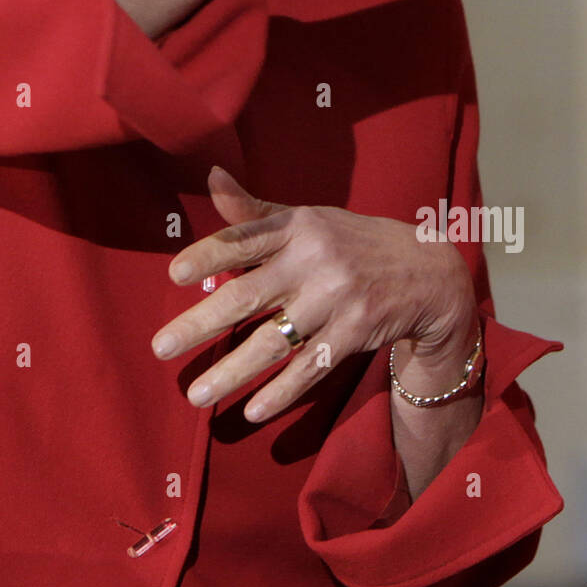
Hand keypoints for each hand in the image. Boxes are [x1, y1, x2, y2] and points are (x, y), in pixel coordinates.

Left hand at [151, 166, 476, 422]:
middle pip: (247, 296)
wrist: (427, 271)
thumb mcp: (308, 220)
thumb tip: (211, 175)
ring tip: (196, 395)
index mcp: (298, 226)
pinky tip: (251, 411)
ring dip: (231, 371)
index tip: (174, 275)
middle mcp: (314, 259)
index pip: (244, 239)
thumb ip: (256, 212)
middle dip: (200, 324)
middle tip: (160, 347)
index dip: (208, 255)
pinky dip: (281, 391)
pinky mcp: (356, 333)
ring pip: (273, 342)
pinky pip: (311, 368)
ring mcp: (336, 299)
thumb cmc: (350, 243)